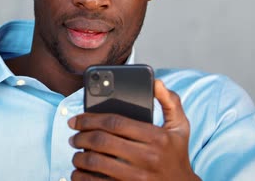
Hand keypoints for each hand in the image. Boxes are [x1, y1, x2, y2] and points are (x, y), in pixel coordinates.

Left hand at [68, 80, 200, 180]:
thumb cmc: (177, 154)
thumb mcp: (180, 126)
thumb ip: (170, 101)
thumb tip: (156, 82)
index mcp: (157, 137)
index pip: (115, 122)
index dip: (90, 119)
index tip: (76, 120)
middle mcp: (147, 157)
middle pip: (102, 141)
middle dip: (81, 137)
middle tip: (74, 136)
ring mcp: (138, 177)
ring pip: (97, 163)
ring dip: (79, 157)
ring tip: (76, 153)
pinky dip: (83, 177)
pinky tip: (79, 172)